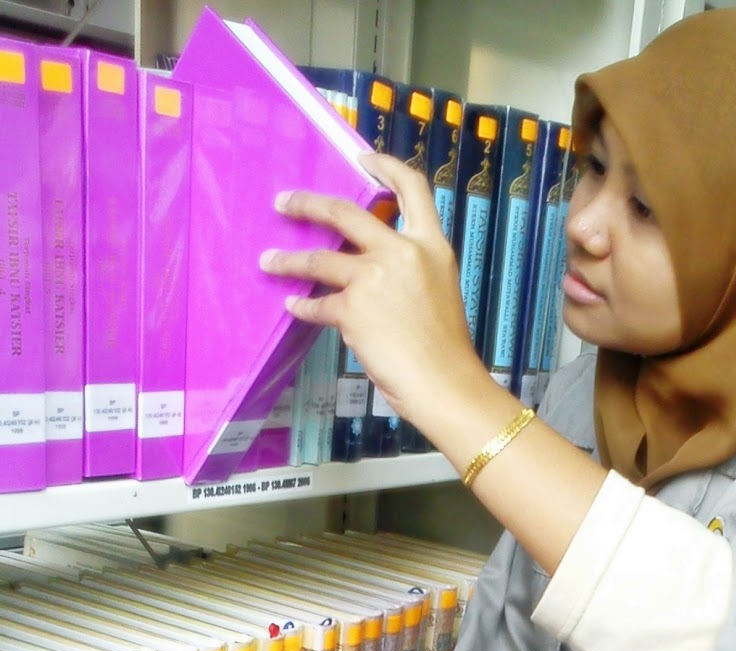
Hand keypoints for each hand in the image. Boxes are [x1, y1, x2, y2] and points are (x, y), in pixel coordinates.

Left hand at [260, 153, 481, 431]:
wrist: (444, 384)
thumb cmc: (446, 350)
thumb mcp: (439, 292)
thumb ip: (410, 271)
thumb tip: (371, 270)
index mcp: (431, 246)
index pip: (413, 188)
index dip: (386, 166)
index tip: (362, 159)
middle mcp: (402, 252)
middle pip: (345, 212)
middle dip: (307, 204)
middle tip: (284, 203)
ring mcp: (374, 278)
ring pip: (319, 259)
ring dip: (288, 260)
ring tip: (268, 261)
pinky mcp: (353, 308)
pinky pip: (319, 304)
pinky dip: (305, 307)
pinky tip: (294, 307)